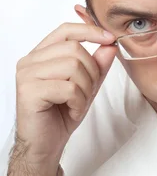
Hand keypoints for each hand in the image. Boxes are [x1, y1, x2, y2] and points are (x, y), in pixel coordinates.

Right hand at [14, 22, 116, 167]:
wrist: (45, 145)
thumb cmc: (60, 115)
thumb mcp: (86, 86)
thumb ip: (97, 65)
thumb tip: (110, 45)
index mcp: (41, 56)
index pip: (66, 30)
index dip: (90, 31)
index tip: (110, 38)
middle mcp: (30, 61)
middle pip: (74, 50)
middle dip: (91, 72)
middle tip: (87, 93)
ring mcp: (27, 75)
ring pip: (73, 67)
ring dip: (85, 90)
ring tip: (77, 104)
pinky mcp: (29, 91)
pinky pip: (69, 88)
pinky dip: (78, 103)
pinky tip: (71, 112)